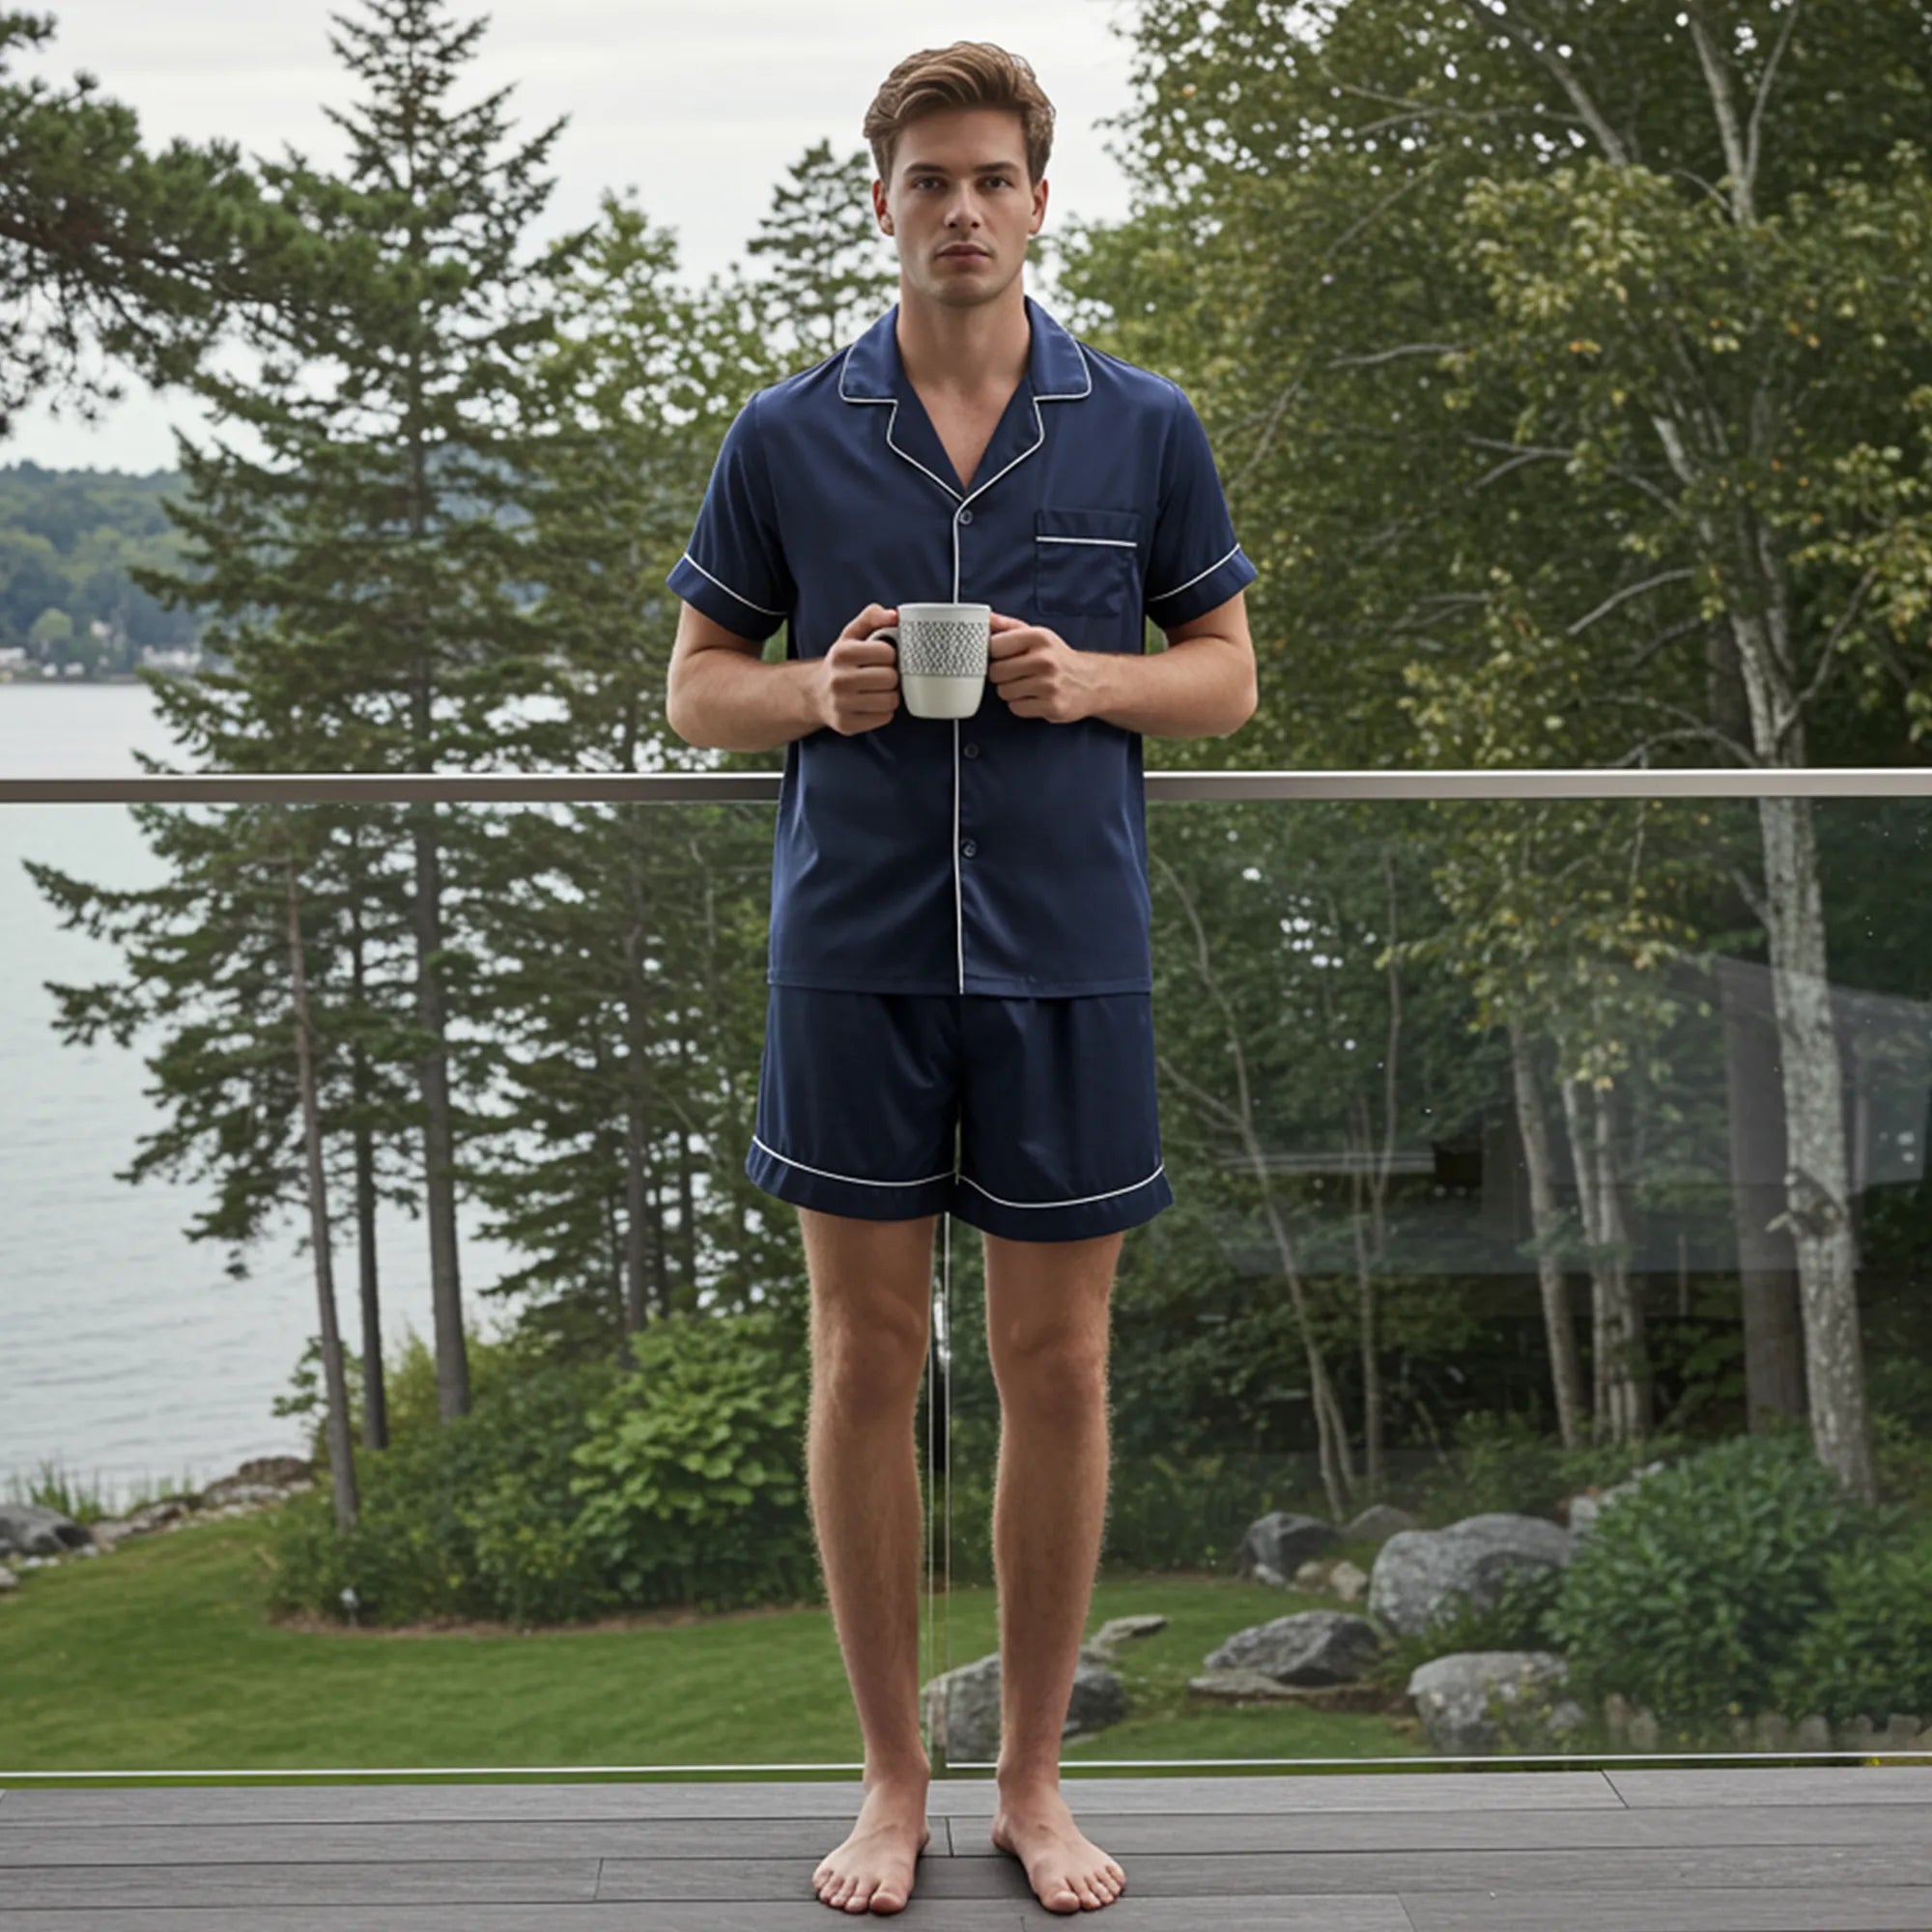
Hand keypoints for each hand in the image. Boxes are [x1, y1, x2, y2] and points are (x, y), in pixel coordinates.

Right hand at [816, 604, 900, 734]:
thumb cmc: (841, 663)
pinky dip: (884, 712)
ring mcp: (841, 704)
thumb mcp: (851, 635)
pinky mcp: (847, 724)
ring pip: (890, 700)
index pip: (887, 653)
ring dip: (889, 695)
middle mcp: (838, 679)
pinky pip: (884, 718)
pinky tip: (872, 704)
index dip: (890, 654)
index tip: (881, 657)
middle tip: (881, 675)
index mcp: (841, 653)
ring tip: (878, 690)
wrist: (814, 694)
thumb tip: (894, 615)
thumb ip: (872, 618)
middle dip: (891, 676)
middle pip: (890, 678)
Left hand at [986, 614, 1100, 723]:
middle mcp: (1045, 660)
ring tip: (1027, 686)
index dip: (995, 653)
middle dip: (1002, 675)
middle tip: (1016, 674)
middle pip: (996, 672)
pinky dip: (1021, 705)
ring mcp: (1049, 684)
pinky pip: (1016, 708)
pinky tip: (1034, 698)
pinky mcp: (1052, 706)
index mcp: (1039, 638)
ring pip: (1004, 692)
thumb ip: (1009, 627)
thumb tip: (987, 618)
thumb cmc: (1059, 658)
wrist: (1093, 681)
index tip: (1003, 656)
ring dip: (1011, 691)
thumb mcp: (1038, 636)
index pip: (994, 646)